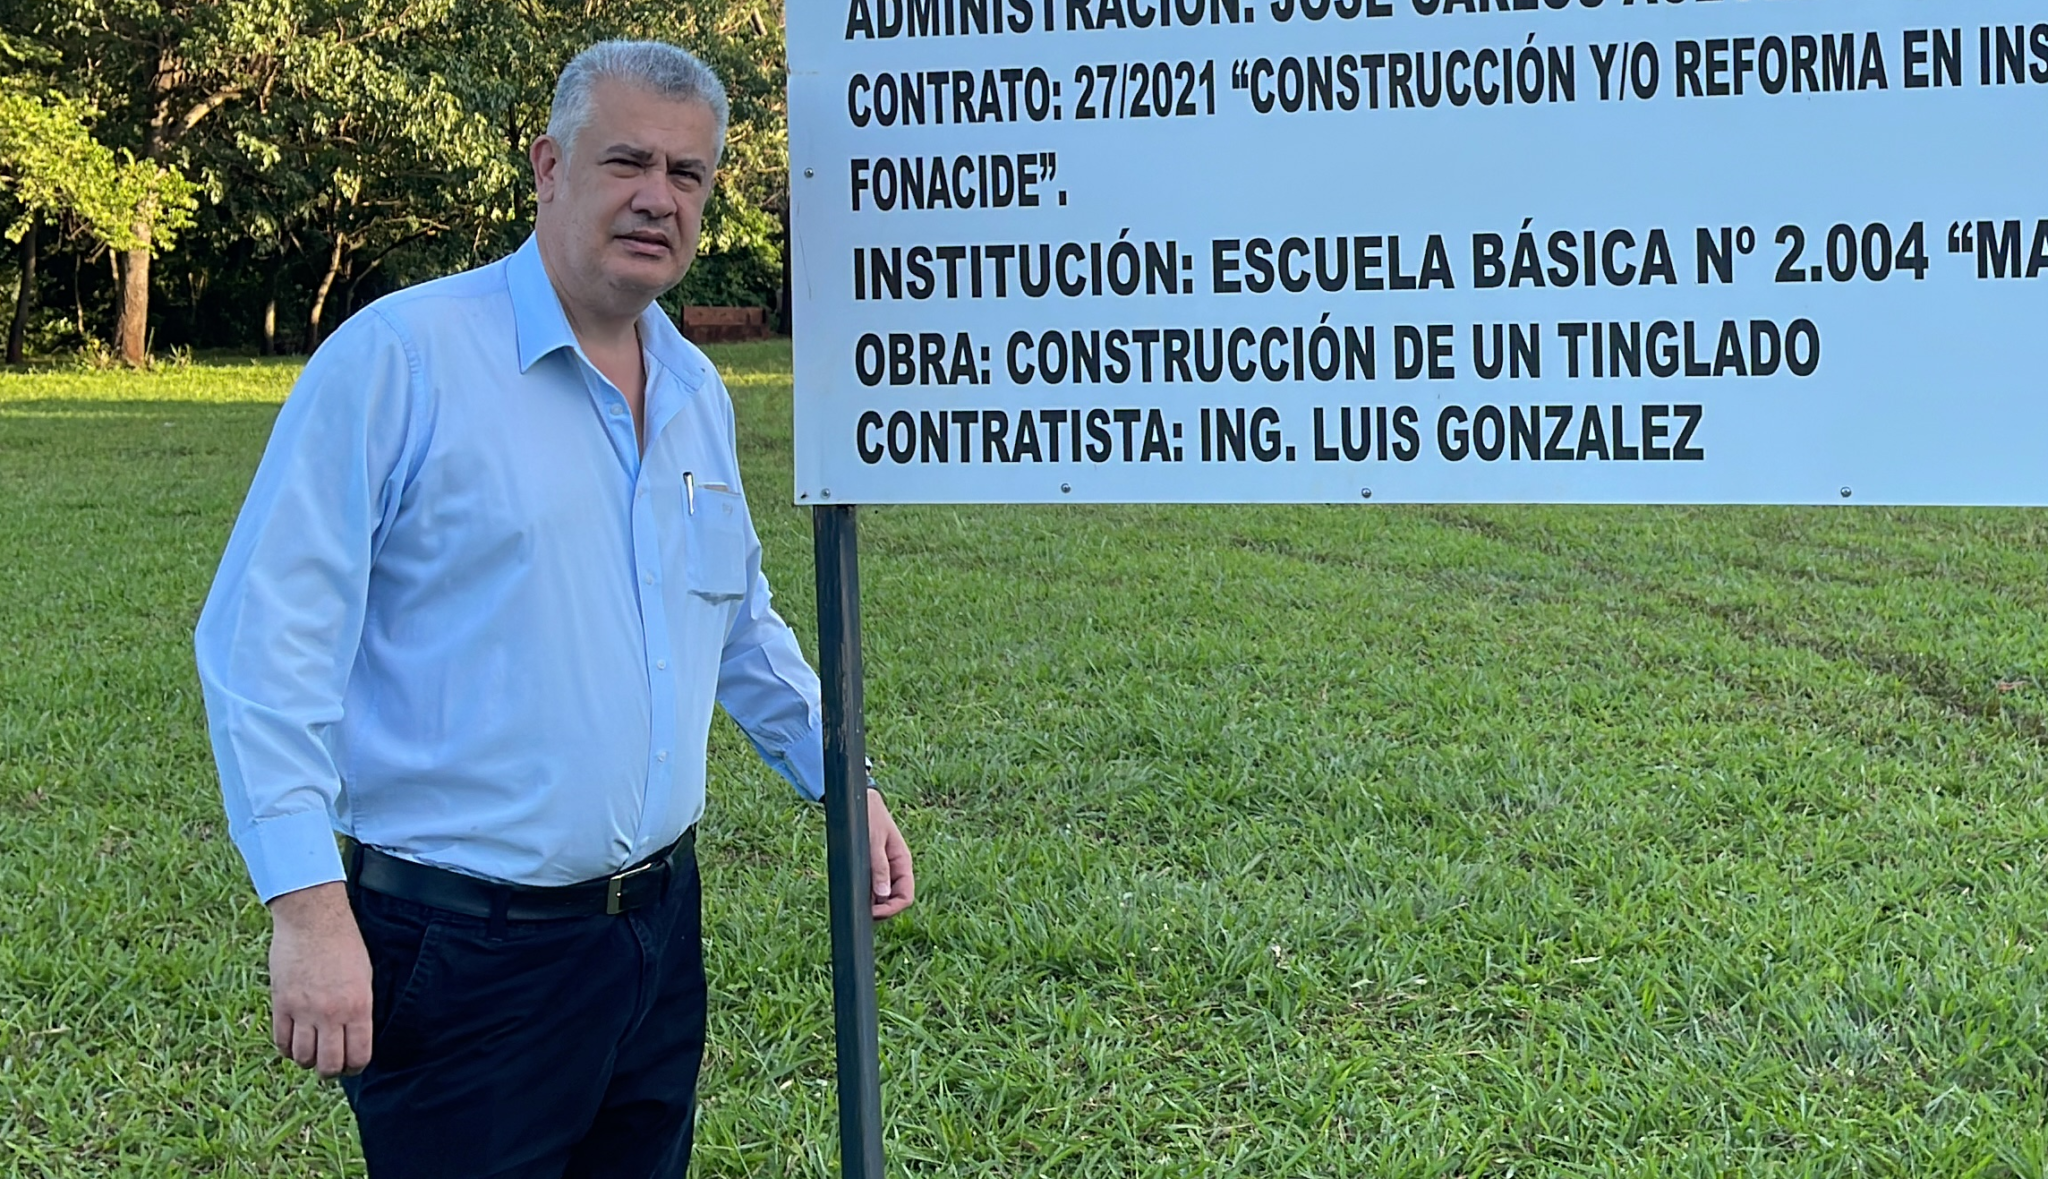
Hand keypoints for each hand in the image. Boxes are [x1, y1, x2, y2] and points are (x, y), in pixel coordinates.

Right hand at [266, 881, 373, 1077]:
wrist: (313, 920)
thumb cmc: (344, 944)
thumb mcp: (364, 976)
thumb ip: (359, 1008)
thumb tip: (354, 1036)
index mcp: (358, 1007)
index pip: (358, 1055)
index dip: (356, 1067)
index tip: (352, 1065)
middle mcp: (331, 1014)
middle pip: (329, 1065)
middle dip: (331, 1071)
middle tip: (330, 1065)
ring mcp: (303, 1011)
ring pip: (303, 1057)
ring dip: (308, 1060)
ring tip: (312, 1053)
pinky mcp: (281, 1004)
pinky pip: (281, 1041)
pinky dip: (287, 1048)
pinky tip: (294, 1042)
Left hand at [866, 790, 914, 920]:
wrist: (861, 801)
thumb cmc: (870, 817)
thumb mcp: (873, 841)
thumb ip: (879, 867)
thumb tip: (884, 895)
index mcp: (903, 862)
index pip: (906, 896)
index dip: (892, 908)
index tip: (873, 911)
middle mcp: (896, 869)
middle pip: (895, 900)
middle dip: (881, 909)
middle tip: (860, 908)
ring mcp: (885, 870)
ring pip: (883, 897)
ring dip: (872, 902)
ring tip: (855, 899)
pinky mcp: (873, 868)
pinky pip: (873, 888)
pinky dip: (866, 894)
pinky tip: (854, 891)